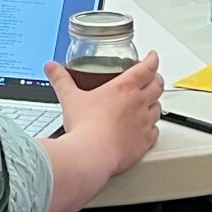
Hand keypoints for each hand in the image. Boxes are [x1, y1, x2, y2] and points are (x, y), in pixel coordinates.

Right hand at [46, 52, 160, 177]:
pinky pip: (155, 131)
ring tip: (149, 102)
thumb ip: (61, 80)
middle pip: (157, 85)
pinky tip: (146, 128)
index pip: (146, 67)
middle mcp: (139, 103)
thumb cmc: (84, 127)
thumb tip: (52, 68)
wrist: (91, 155)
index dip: (151, 59)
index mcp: (124, 88)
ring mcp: (144, 123)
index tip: (152, 56)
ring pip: (158, 108)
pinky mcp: (145, 142)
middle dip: (156, 79)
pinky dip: (153, 127)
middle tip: (152, 78)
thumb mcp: (70, 98)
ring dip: (155, 103)